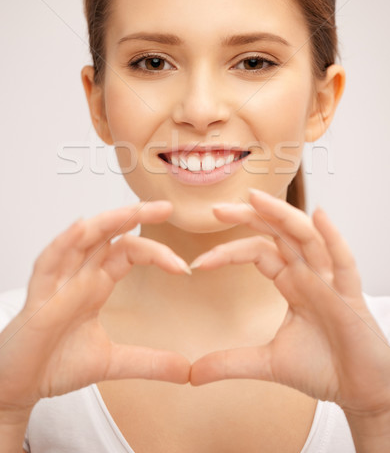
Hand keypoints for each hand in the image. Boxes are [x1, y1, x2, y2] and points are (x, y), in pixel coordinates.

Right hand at [0, 201, 190, 411]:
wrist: (21, 388)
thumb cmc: (56, 363)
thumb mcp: (112, 362)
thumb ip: (149, 362)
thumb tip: (188, 371)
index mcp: (97, 284)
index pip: (129, 252)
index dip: (156, 252)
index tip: (184, 267)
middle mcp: (79, 276)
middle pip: (108, 235)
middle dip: (135, 217)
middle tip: (166, 206)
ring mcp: (58, 283)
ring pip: (81, 240)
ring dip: (107, 222)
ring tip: (133, 211)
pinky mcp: (38, 297)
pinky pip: (49, 263)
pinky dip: (64, 244)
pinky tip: (81, 227)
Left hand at [190, 189, 389, 416]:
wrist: (360, 392)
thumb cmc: (324, 367)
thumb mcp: (268, 363)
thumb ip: (231, 362)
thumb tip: (193, 374)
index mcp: (291, 282)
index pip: (256, 252)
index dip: (228, 252)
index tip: (198, 263)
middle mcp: (309, 274)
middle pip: (278, 233)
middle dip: (249, 217)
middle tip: (217, 209)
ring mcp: (330, 281)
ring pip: (306, 237)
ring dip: (282, 216)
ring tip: (256, 199)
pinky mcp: (350, 295)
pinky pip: (342, 261)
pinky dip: (332, 238)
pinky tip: (319, 217)